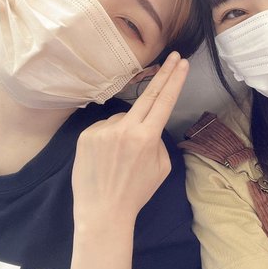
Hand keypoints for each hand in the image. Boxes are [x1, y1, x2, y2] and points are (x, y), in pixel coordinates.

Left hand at [71, 52, 188, 230]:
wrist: (102, 212)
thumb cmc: (137, 192)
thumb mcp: (161, 167)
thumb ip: (157, 139)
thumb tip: (146, 124)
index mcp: (147, 138)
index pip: (164, 101)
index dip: (175, 80)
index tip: (181, 63)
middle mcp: (124, 128)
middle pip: (148, 94)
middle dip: (163, 74)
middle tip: (173, 56)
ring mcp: (103, 130)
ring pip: (123, 117)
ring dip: (128, 128)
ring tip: (121, 157)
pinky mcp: (86, 134)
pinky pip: (105, 126)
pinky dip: (109, 136)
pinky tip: (106, 157)